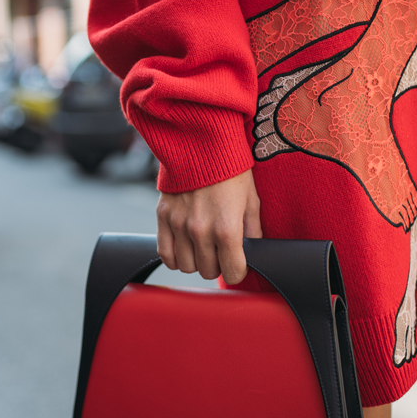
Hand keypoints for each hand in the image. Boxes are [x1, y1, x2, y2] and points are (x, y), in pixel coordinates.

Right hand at [156, 169, 262, 284]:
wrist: (201, 144)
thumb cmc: (231, 171)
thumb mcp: (251, 201)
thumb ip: (253, 232)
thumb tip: (252, 254)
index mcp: (227, 228)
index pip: (232, 272)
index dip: (238, 271)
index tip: (237, 264)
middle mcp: (201, 230)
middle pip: (208, 272)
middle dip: (217, 266)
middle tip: (220, 252)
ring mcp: (179, 225)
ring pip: (186, 267)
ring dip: (196, 262)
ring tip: (202, 249)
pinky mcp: (163, 218)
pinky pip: (165, 254)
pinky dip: (174, 259)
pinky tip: (184, 251)